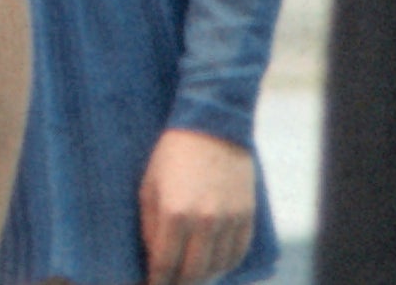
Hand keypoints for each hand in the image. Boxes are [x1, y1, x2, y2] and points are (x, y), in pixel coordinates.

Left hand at [136, 129, 257, 284]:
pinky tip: (214, 264)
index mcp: (175, 213)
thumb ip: (149, 226)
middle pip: (193, 273)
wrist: (212, 126)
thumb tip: (152, 258)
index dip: (156, 281)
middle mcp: (204, 221)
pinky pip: (237, 253)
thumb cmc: (172, 155)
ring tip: (191, 275)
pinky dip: (225, 265)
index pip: (165, 265)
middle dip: (179, 284)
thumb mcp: (149, 186)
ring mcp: (229, 219)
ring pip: (217, 268)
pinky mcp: (246, 215)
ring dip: (203, 277)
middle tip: (171, 284)